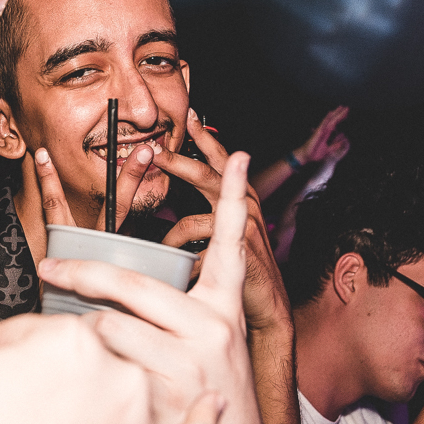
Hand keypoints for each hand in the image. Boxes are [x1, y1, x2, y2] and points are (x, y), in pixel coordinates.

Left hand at [35, 149, 269, 423]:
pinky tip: (83, 396)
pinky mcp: (173, 386)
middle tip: (44, 268)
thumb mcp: (197, 350)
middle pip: (128, 282)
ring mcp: (196, 354)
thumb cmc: (194, 401)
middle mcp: (215, 321)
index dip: (234, 198)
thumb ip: (166, 314)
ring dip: (75, 340)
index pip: (230, 243)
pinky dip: (79, 373)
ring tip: (67, 364)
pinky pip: (102, 363)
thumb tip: (111, 289)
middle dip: (77, 273)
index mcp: (221, 305)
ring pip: (107, 324)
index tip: (237, 155)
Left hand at [152, 109, 292, 333]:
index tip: (190, 116)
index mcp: (242, 202)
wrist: (268, 308)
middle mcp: (246, 210)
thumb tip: (166, 214)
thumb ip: (202, 221)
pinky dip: (181, 266)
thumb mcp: (227, 239)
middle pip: (208, 177)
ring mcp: (244, 232)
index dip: (206, 139)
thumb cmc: (244, 274)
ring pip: (191, 221)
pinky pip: (194, 256)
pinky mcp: (238, 257)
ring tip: (158, 246)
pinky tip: (177, 276)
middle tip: (156, 152)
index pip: (221, 163)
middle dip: (179, 162)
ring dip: (169, 237)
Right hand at [296, 105, 351, 167]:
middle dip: (340, 113)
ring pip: (329, 120)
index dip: (340, 118)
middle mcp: (324, 130)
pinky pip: (323, 124)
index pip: (335, 124)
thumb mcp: (328, 150)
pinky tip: (330, 113)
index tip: (346, 113)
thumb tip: (343, 142)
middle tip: (347, 107)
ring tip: (341, 107)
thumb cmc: (315, 153)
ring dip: (335, 113)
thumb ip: (335, 145)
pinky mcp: (317, 132)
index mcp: (326, 133)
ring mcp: (320, 130)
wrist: (306, 156)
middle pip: (333, 120)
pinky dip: (327, 118)